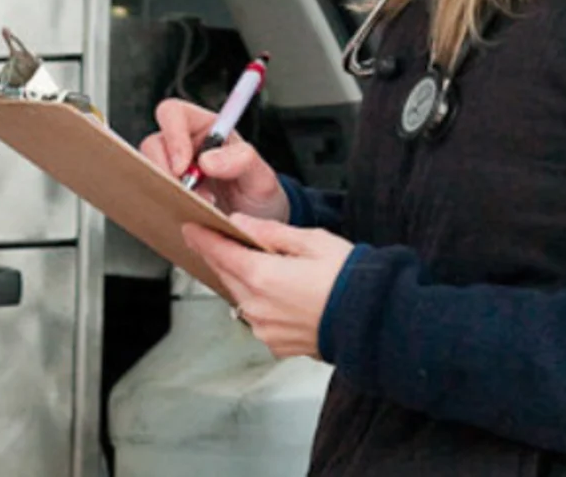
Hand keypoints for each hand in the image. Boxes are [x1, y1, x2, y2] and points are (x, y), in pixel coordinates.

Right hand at [137, 98, 291, 221]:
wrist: (256, 226)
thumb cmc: (257, 194)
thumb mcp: (262, 178)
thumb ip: (243, 161)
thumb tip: (208, 160)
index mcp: (207, 129)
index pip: (174, 113)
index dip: (172, 136)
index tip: (183, 168)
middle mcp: (184, 145)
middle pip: (153, 144)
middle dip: (167, 172)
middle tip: (192, 195)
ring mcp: (171, 170)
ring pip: (147, 171)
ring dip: (167, 191)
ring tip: (196, 208)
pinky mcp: (165, 194)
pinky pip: (150, 194)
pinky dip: (163, 206)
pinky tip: (184, 215)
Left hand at [186, 217, 351, 360]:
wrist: (373, 321)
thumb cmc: (349, 280)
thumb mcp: (312, 241)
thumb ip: (270, 232)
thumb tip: (241, 223)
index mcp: (262, 277)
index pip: (219, 253)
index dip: (202, 238)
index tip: (192, 228)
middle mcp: (256, 307)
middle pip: (226, 275)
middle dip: (222, 256)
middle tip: (221, 240)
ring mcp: (264, 329)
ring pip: (240, 297)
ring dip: (243, 280)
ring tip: (264, 266)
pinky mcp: (275, 343)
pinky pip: (257, 317)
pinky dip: (261, 303)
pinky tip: (281, 293)